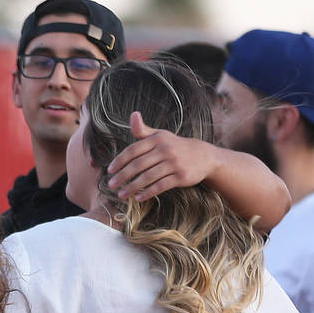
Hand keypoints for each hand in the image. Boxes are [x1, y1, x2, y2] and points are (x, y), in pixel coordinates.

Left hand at [106, 112, 221, 200]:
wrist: (203, 156)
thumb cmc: (174, 146)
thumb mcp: (160, 135)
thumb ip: (143, 130)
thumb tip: (133, 114)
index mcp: (157, 139)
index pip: (133, 150)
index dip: (119, 161)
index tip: (109, 171)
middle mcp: (165, 150)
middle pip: (138, 165)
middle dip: (122, 176)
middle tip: (111, 185)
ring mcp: (174, 164)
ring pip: (148, 177)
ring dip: (132, 187)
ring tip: (121, 194)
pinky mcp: (181, 177)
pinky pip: (160, 186)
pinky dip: (148, 193)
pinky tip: (137, 198)